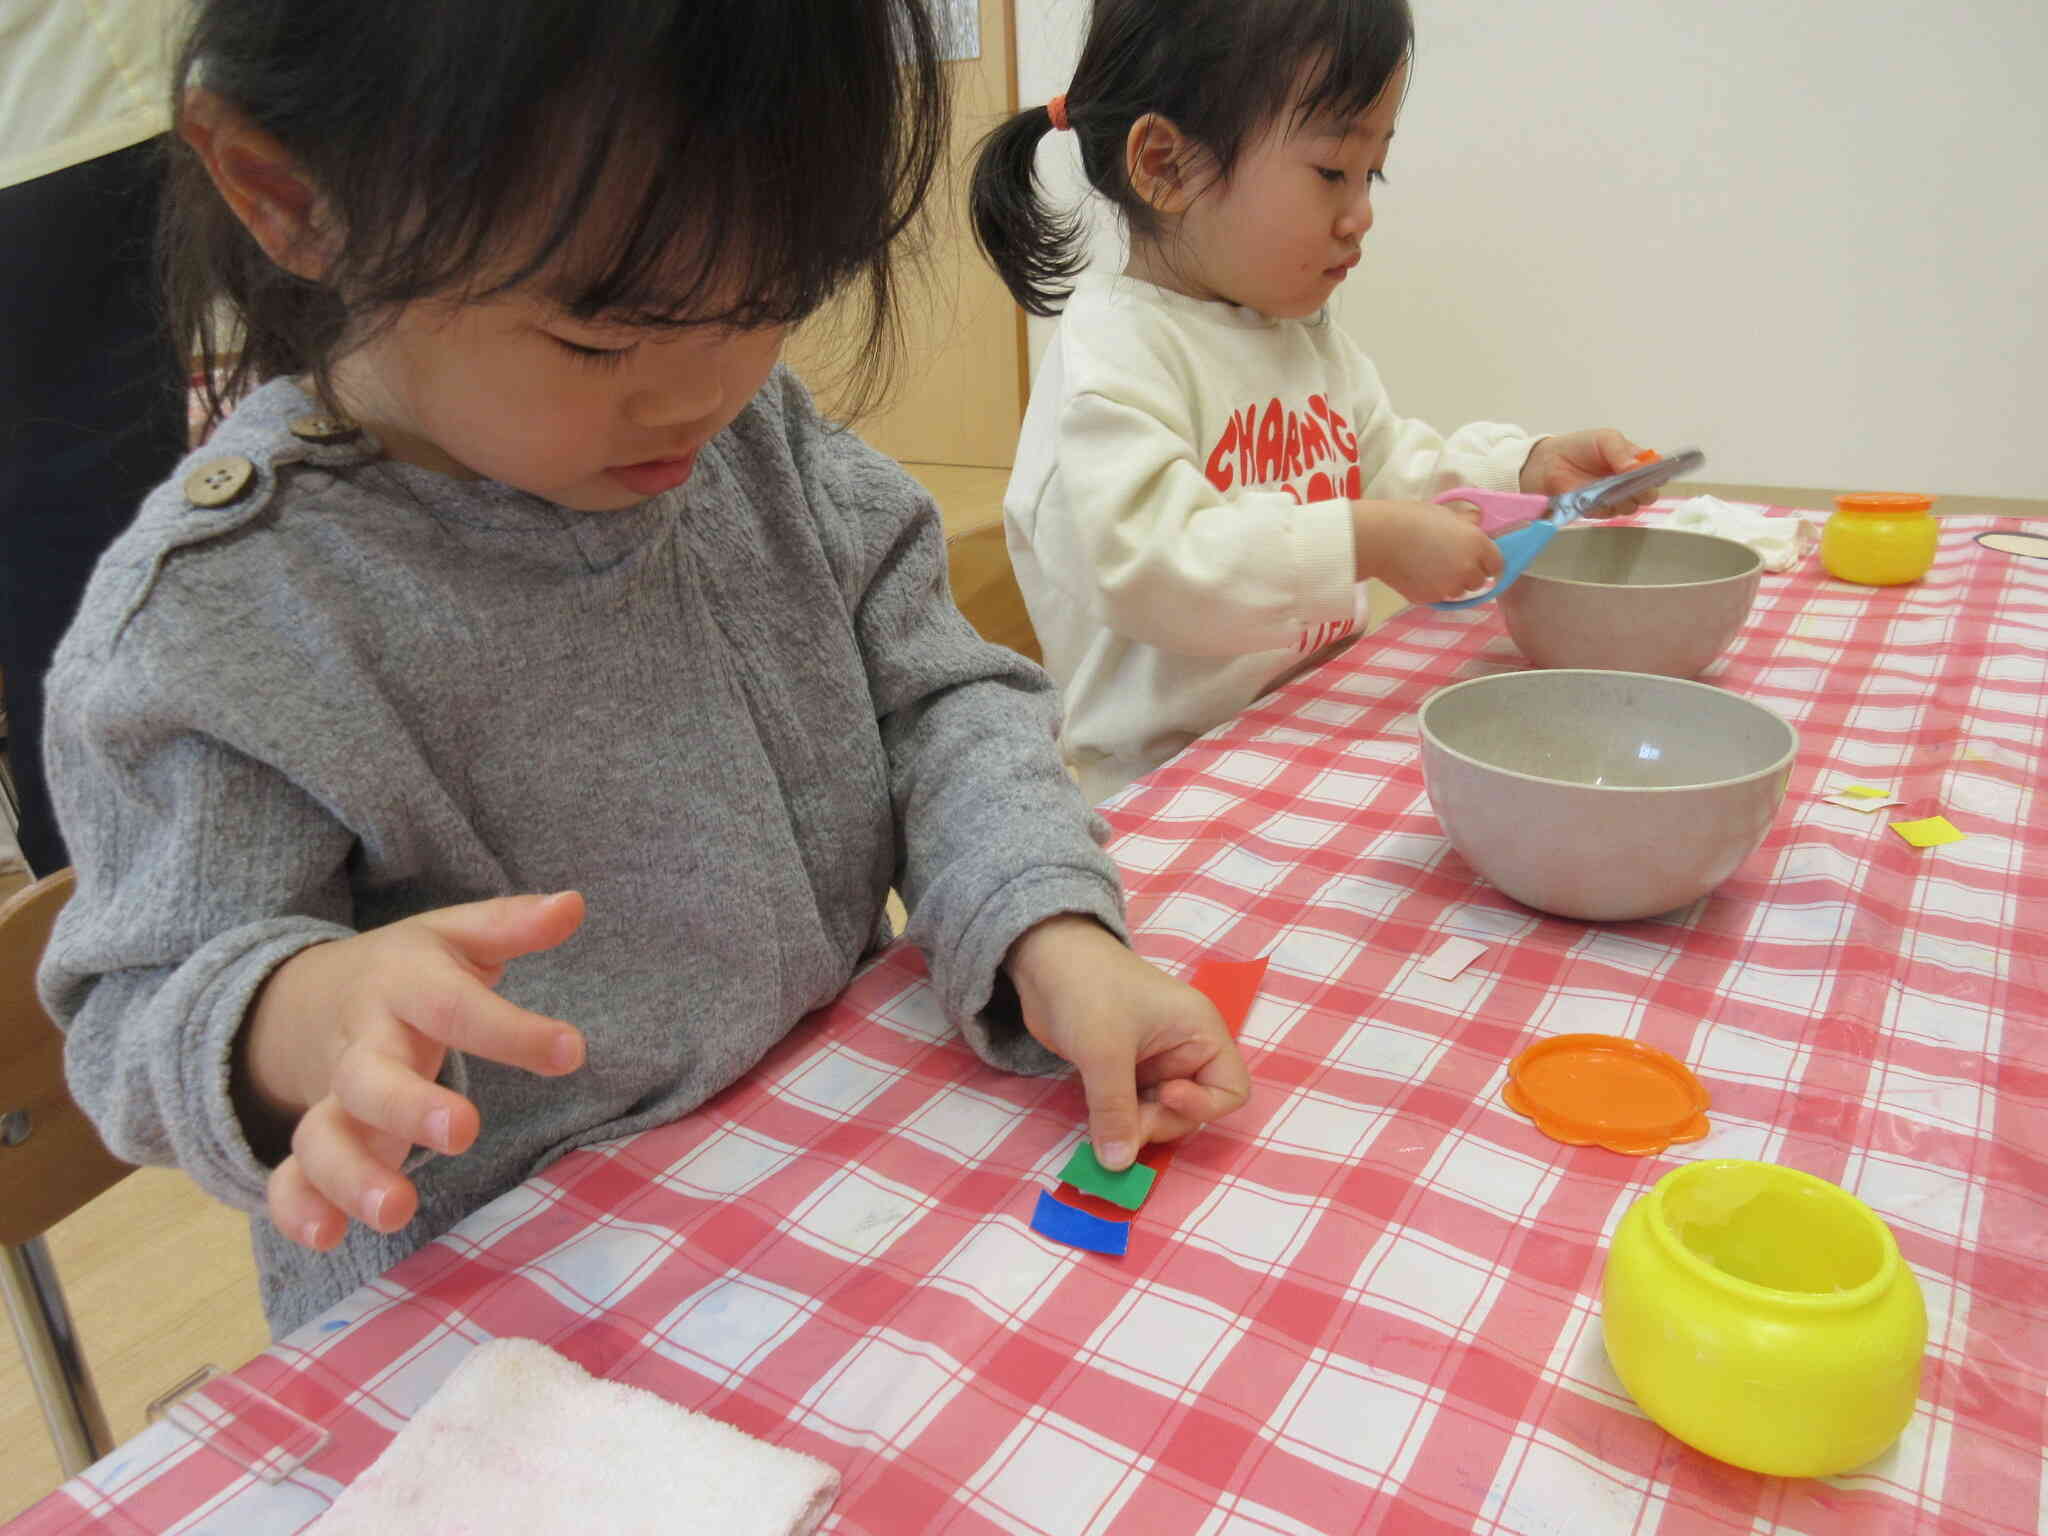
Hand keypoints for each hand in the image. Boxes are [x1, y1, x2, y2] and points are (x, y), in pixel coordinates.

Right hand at [235, 892, 587, 1249]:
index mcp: (404, 986)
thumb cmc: (412, 970)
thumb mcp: (456, 935)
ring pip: (322, 1138)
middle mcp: (363, 1045)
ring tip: (397, 1211)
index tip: (571, 1051)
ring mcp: (333, 1099)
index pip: (455, 1005)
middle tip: (463, 1132)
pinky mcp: (317, 1144)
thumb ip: (512, 924)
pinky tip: (327, 1238)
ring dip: (352, 1176)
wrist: (311, 995)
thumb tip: (573, 905)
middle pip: (370, 1078)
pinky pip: (291, 1179)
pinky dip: (299, 1210)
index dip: (512, 1030)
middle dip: (410, 1106)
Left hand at [1006, 915, 1250, 1170]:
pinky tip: (1097, 1126)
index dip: (1202, 1107)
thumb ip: (1114, 1110)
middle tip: (1120, 1127)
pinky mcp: (1124, 1072)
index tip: (1164, 1095)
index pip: (1230, 1091)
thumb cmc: (1088, 989)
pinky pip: (1133, 1110)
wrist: (1043, 958)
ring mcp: (1154, 1064)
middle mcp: (1184, 1052)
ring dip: (1135, 1128)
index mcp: (1200, 1034)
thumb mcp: (1104, 1051)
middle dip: (1158, 1124)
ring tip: (1103, 1125)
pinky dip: (1118, 1122)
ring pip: (1159, 1116)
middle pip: (1191, 1112)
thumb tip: (1117, 1165)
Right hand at [1353, 499, 1506, 603]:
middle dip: (1468, 574)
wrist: (1381, 539)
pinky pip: (1438, 597)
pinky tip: (1418, 575)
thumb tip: (1477, 523)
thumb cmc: (1412, 518)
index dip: (1487, 562)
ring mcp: (1449, 588)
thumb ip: (1466, 523)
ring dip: (1451, 583)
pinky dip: (1432, 589)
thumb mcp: (1445, 513)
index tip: (1478, 560)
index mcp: (1477, 544)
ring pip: (1458, 592)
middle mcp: (1468, 570)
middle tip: (1450, 562)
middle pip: (1479, 581)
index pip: (1497, 564)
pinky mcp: (1430, 599)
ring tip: (1431, 568)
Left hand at [1520, 429, 1654, 514]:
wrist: (1549, 461)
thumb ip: (1622, 451)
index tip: (1653, 472)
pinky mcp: (1597, 510)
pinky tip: (1592, 495)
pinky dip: (1602, 506)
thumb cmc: (1580, 447)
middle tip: (1630, 481)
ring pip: (1631, 507)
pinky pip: (1608, 514)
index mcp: (1636, 463)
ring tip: (1607, 486)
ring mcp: (1614, 498)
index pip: (1659, 472)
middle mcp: (1629, 483)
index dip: (1659, 474)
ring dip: (1621, 498)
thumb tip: (1637, 467)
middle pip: (1649, 495)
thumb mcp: (1605, 439)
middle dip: (1643, 490)